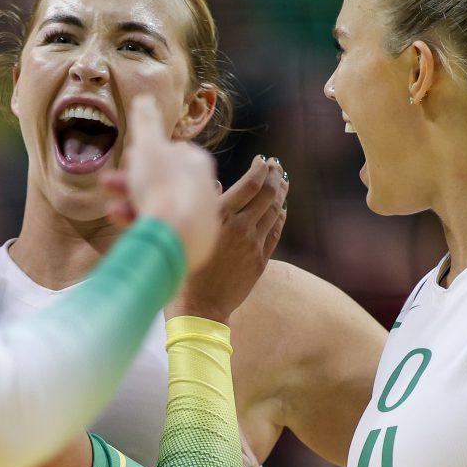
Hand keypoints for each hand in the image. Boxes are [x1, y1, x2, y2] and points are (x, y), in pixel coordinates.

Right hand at [102, 95, 219, 272]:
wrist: (174, 237)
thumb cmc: (162, 187)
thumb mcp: (147, 147)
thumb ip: (145, 122)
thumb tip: (145, 97)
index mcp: (199, 164)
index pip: (173, 152)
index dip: (147, 154)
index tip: (129, 157)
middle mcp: (205, 191)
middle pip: (164, 181)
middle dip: (132, 181)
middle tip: (109, 183)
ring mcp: (200, 221)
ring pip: (161, 207)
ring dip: (131, 204)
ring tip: (111, 209)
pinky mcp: (193, 246)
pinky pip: (164, 231)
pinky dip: (142, 225)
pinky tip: (125, 225)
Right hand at [166, 155, 286, 323]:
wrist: (199, 306)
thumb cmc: (184, 267)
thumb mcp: (188, 231)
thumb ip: (204, 206)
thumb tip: (215, 185)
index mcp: (220, 216)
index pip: (250, 184)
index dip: (260, 169)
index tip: (262, 159)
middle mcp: (240, 227)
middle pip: (267, 194)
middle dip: (274, 176)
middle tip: (276, 166)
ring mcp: (253, 244)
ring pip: (274, 212)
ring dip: (280, 194)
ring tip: (282, 182)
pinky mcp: (259, 261)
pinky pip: (275, 232)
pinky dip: (280, 217)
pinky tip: (281, 209)